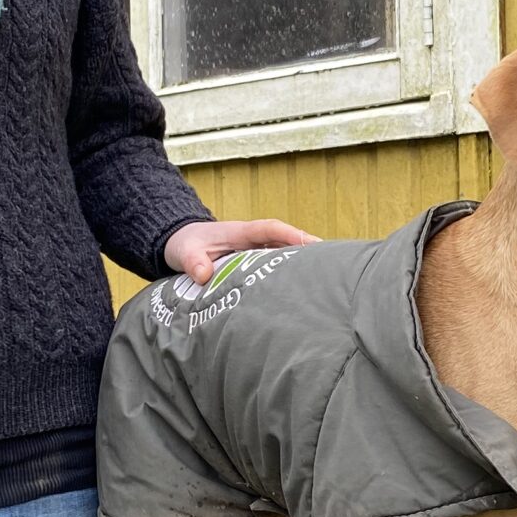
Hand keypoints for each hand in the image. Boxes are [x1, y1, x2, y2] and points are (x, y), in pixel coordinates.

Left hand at [163, 218, 317, 284]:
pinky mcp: (254, 260)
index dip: (290, 235)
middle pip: (286, 239)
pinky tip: (304, 287)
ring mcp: (255, 249)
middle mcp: (253, 238)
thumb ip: (193, 261)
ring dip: (303, 260)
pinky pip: (276, 263)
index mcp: (240, 231)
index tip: (309, 243)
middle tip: (334, 261)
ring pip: (284, 251)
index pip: (270, 229)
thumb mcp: (184, 252)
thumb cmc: (185, 245)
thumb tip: (204, 274)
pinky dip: (290, 271)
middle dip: (309, 247)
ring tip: (328, 276)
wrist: (181, 243)